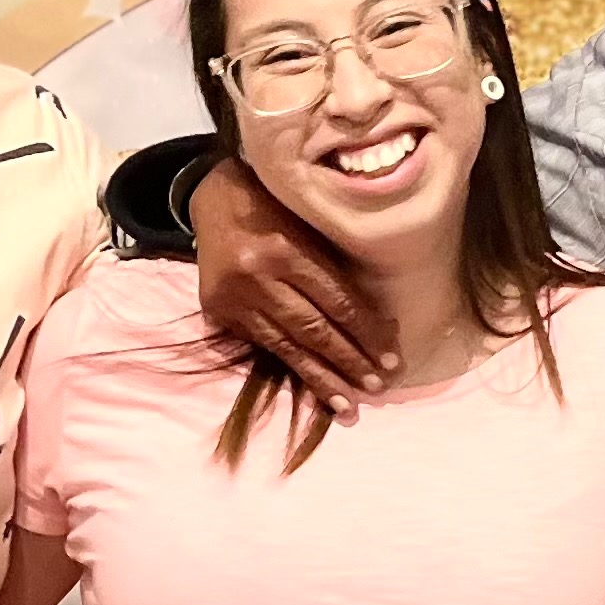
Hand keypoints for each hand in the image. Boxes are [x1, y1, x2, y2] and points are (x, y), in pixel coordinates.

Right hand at [185, 155, 393, 415]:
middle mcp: (256, 277)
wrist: (212, 197)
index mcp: (285, 247)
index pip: (337, 302)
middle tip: (378, 389)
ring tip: (348, 406)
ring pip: (286, 347)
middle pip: (313, 330)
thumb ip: (335, 267)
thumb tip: (379, 321)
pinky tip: (314, 386)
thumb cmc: (277, 204)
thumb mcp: (311, 223)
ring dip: (321, 378)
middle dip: (349, 363)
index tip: (392, 359)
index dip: (367, 333)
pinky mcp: (218, 312)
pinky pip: (263, 345)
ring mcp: (232, 298)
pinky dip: (292, 366)